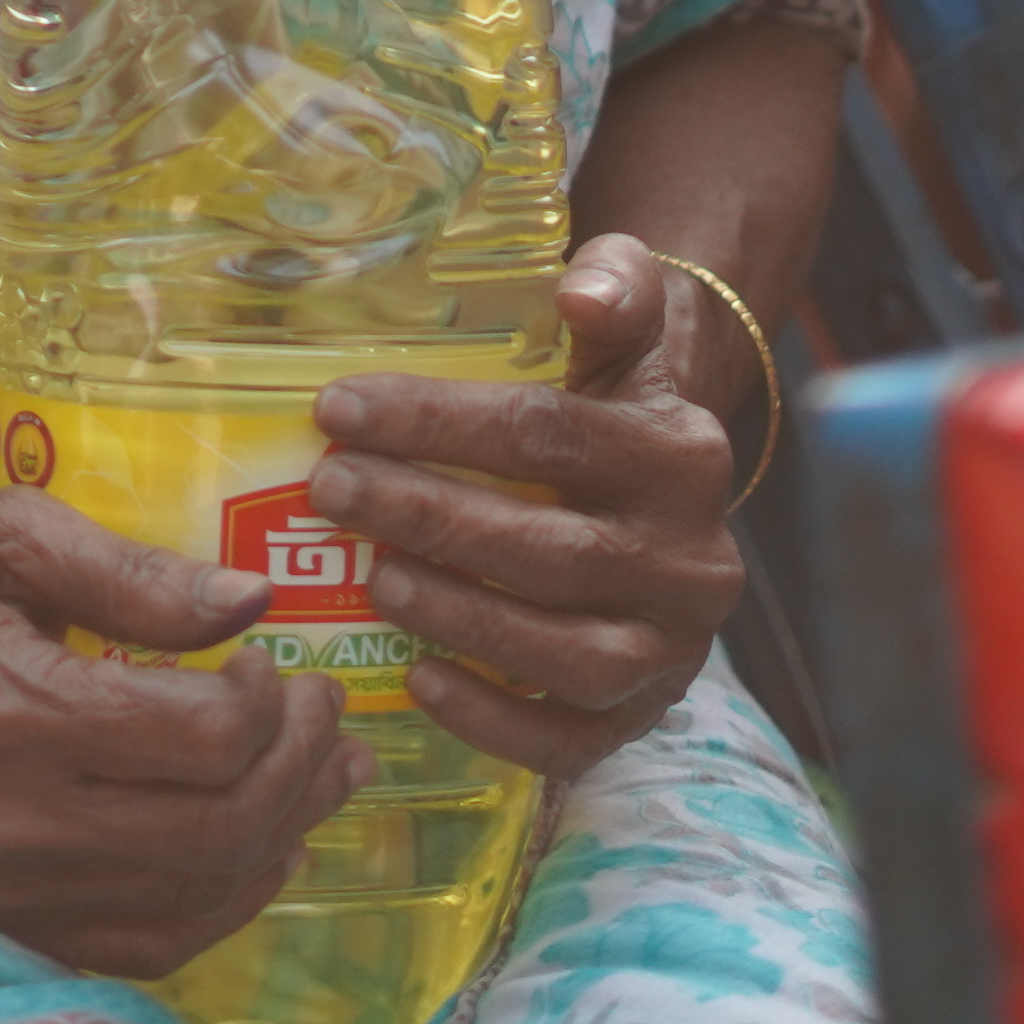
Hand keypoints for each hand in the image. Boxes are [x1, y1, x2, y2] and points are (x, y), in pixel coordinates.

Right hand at [0, 471, 362, 978]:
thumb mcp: (1, 539)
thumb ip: (130, 571)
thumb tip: (249, 604)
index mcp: (8, 712)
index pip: (198, 738)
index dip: (267, 702)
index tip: (271, 660)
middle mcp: (9, 822)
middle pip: (215, 829)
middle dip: (298, 772)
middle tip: (323, 717)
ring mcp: (6, 891)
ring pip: (194, 900)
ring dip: (279, 840)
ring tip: (316, 780)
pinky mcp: (4, 923)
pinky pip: (146, 946)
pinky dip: (218, 901)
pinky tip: (250, 846)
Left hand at [305, 239, 748, 781]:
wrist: (675, 474)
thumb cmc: (616, 386)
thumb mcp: (631, 318)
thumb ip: (618, 285)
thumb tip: (582, 294)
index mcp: (682, 455)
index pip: (547, 436)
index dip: (437, 424)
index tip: (336, 408)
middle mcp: (693, 561)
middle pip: (550, 550)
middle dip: (428, 518)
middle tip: (330, 490)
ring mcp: (673, 648)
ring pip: (565, 654)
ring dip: (459, 617)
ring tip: (372, 579)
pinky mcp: (645, 712)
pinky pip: (570, 738)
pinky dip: (493, 720)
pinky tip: (416, 676)